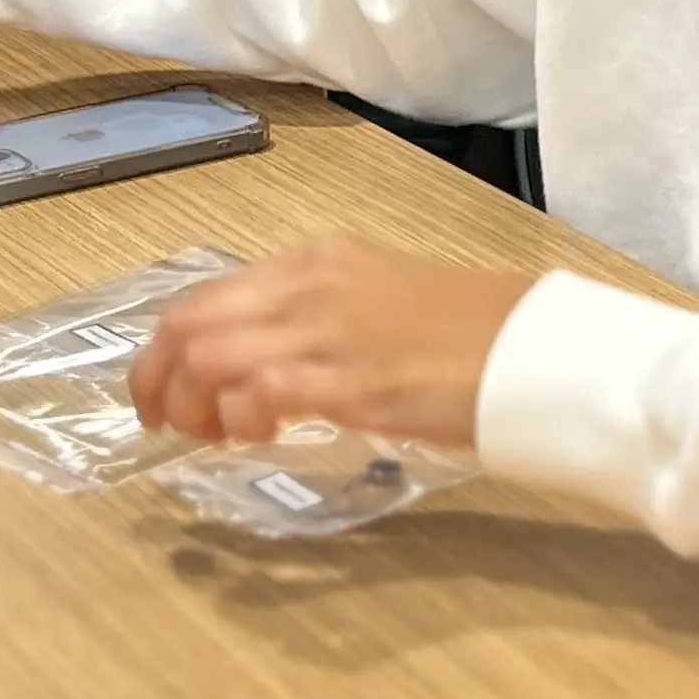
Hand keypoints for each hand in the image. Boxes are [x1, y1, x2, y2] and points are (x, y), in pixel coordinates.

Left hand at [128, 241, 534, 450]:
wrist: (540, 348)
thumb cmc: (475, 334)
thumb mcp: (381, 306)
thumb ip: (324, 323)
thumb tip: (276, 366)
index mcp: (317, 262)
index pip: (208, 296)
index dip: (168, 347)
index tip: (166, 388)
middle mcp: (310, 285)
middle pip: (191, 323)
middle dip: (158, 378)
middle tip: (164, 423)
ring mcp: (327, 331)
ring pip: (209, 356)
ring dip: (189, 405)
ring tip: (206, 437)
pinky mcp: (348, 381)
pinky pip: (257, 392)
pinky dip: (237, 417)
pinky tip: (257, 436)